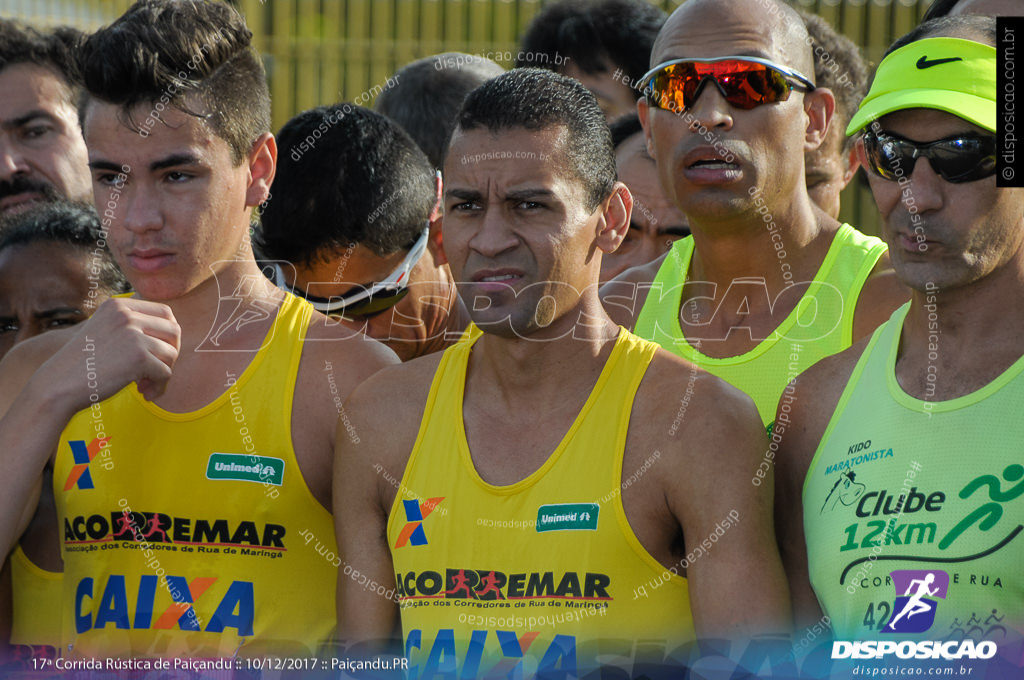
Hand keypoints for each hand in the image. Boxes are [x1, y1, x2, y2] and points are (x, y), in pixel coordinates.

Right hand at [41, 297, 180, 411]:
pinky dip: (159, 387)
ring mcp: (133, 335)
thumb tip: (174, 331)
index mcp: (118, 305)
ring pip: (171, 354)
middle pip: (174, 331)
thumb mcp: (105, 330)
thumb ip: (132, 326)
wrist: (57, 385)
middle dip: (171, 353)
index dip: (168, 335)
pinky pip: (165, 373)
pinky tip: (144, 394)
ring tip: (145, 386)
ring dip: (163, 373)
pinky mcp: (139, 357)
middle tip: (156, 371)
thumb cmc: (82, 364)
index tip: (157, 353)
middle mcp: (127, 315)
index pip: (165, 312)